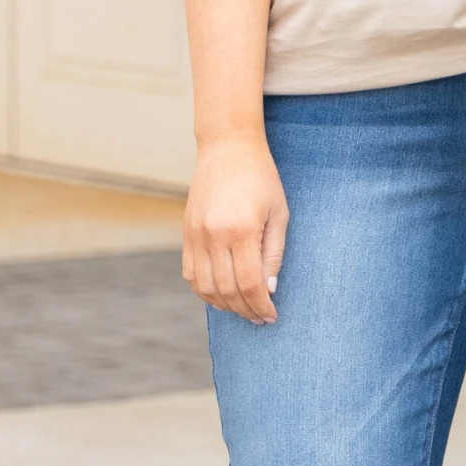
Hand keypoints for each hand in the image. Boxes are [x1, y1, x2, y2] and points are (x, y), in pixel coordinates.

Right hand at [183, 133, 288, 321]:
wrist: (228, 148)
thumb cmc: (261, 178)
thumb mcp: (279, 214)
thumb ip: (273, 254)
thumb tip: (269, 290)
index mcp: (241, 230)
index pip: (249, 284)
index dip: (261, 306)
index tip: (271, 316)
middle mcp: (214, 235)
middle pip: (226, 290)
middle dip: (245, 310)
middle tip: (259, 317)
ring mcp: (196, 234)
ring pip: (204, 287)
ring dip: (224, 305)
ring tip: (242, 309)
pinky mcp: (186, 232)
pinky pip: (190, 273)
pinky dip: (204, 290)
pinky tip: (221, 295)